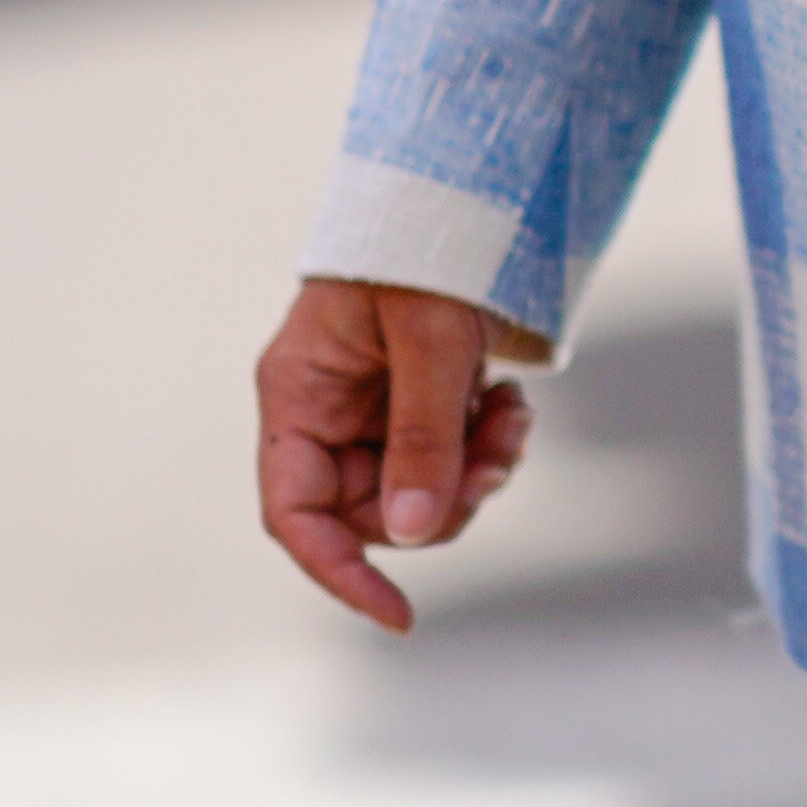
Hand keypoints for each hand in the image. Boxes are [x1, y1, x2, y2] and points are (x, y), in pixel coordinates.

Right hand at [257, 278, 537, 631]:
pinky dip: (487, 444)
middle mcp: (327, 414)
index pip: (294, 513)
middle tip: (494, 457)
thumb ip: (422, 437)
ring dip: (474, 471)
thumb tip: (416, 535)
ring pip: (421, 495)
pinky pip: (451, 462)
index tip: (398, 613)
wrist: (466, 193)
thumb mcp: (428, 342)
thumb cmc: (426, 249)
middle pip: (371, 514)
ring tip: (510, 417)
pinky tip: (512, 403)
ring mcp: (374, 414)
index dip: (338, 572)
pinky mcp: (420, 408)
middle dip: (441, 503)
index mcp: (297, 396)